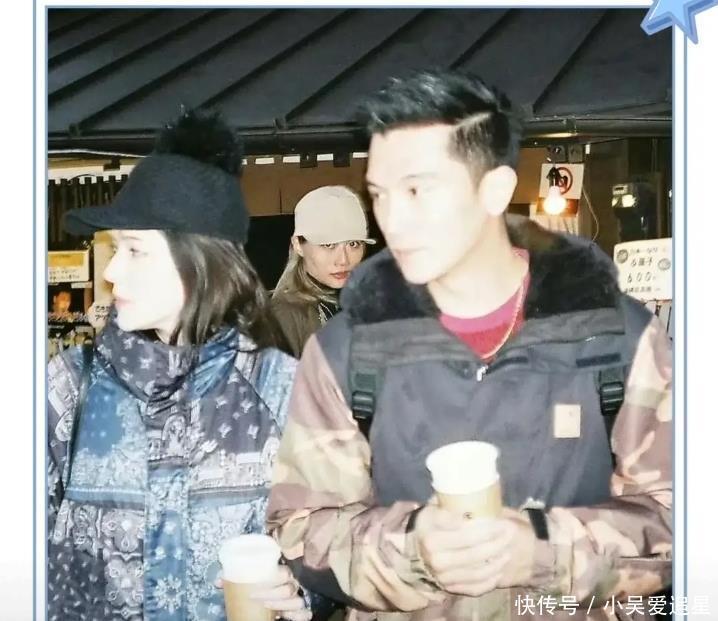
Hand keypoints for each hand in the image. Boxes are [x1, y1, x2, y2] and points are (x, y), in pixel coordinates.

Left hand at [215, 565, 311, 620]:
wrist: (264, 596)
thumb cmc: (258, 585)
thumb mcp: (247, 581)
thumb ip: (235, 578)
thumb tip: (219, 580)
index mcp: (281, 573)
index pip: (284, 572)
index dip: (272, 579)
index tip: (254, 588)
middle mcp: (292, 584)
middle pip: (290, 588)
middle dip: (273, 593)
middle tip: (255, 597)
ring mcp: (297, 599)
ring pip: (298, 601)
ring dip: (283, 605)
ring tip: (267, 608)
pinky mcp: (299, 612)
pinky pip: (305, 614)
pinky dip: (300, 615)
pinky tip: (287, 616)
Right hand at [414, 505, 535, 597]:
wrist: (414, 549)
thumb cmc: (430, 523)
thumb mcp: (434, 508)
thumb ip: (451, 507)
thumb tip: (475, 501)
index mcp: (432, 537)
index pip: (465, 532)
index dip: (487, 527)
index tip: (500, 520)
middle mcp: (436, 559)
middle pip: (474, 552)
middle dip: (497, 541)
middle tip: (510, 532)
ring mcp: (443, 576)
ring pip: (477, 571)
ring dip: (497, 561)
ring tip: (508, 549)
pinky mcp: (449, 588)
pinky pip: (475, 588)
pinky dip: (490, 580)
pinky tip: (499, 569)